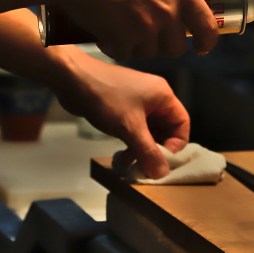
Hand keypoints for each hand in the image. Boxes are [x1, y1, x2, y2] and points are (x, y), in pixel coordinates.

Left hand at [54, 48, 189, 178]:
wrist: (71, 79)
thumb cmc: (104, 96)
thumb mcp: (129, 127)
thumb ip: (147, 151)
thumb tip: (162, 173)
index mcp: (163, 96)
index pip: (182, 124)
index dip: (176, 144)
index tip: (162, 159)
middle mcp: (154, 99)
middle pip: (166, 130)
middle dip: (156, 150)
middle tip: (145, 167)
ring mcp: (138, 104)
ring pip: (149, 133)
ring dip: (141, 150)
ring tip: (130, 165)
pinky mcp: (123, 110)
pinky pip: (135, 130)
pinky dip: (131, 144)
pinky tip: (121, 157)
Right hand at [56, 0, 218, 60]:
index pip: (206, 27)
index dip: (207, 42)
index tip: (201, 48)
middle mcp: (168, 11)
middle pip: (175, 47)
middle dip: (163, 44)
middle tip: (149, 34)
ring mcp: (146, 29)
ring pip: (149, 52)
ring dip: (138, 46)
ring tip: (124, 30)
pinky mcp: (122, 41)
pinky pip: (124, 54)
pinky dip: (115, 48)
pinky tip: (106, 34)